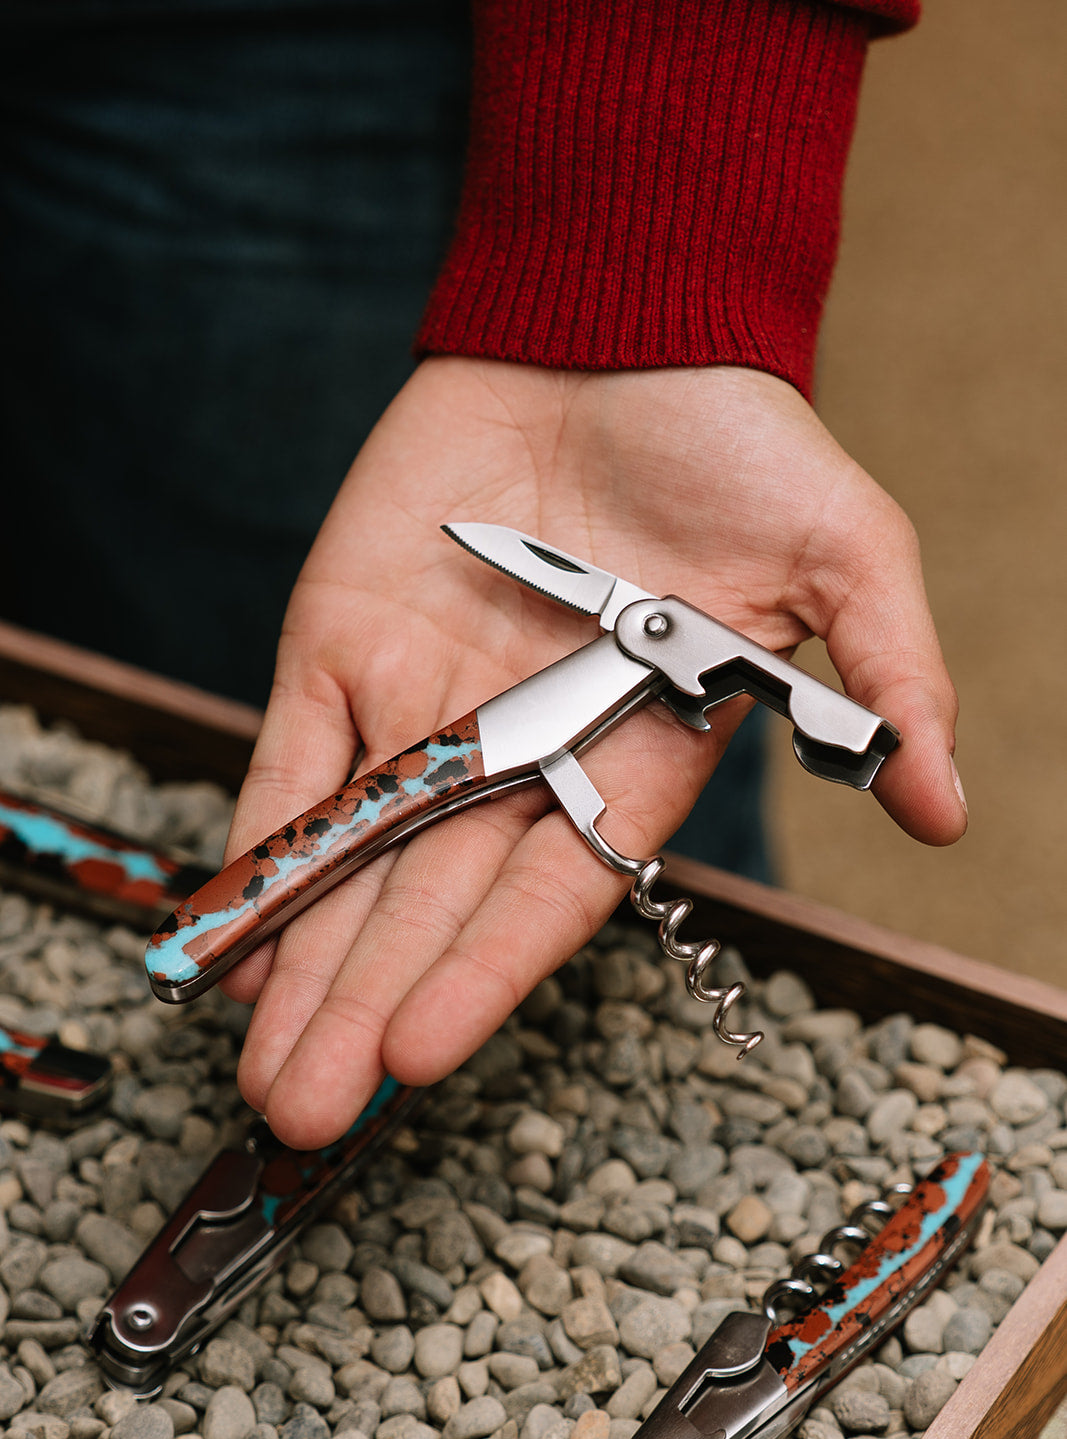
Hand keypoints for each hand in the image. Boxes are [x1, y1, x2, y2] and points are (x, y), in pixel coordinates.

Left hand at [220, 357, 964, 1146]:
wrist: (615, 326)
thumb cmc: (739, 440)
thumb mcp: (843, 550)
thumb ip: (885, 679)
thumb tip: (947, 810)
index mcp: (635, 757)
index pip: (552, 890)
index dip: (485, 970)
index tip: (420, 1053)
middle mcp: (523, 756)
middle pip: (435, 901)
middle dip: (368, 1004)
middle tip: (306, 1111)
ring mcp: (424, 706)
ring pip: (353, 857)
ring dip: (301, 955)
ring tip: (258, 1065)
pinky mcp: (344, 647)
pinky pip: (293, 760)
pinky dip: (259, 840)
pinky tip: (225, 929)